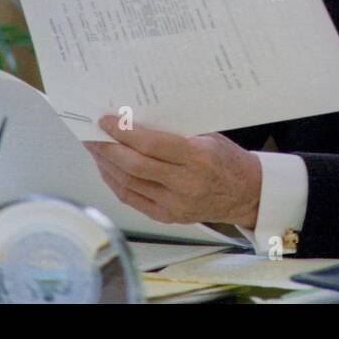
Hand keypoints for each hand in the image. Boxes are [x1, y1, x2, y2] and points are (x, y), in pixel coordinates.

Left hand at [83, 116, 261, 227]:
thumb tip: (135, 122)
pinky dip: (116, 182)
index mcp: (198, 158)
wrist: (245, 193)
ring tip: (96, 149)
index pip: (151, 145)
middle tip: (92, 135)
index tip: (106, 121)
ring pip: (129, 184)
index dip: (123, 132)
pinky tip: (108, 169)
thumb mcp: (207, 137)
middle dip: (108, 149)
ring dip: (107, 165)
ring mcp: (175, 204)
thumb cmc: (227, 160)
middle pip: (135, 166)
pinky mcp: (168, 217)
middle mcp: (185, 184)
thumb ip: (173, 133)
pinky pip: (133, 199)